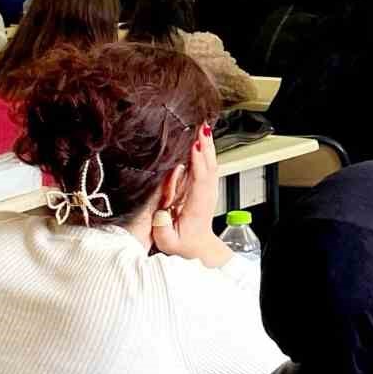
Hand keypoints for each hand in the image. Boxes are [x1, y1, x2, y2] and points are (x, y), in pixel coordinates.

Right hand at [151, 126, 226, 265]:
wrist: (198, 247)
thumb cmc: (182, 244)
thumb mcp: (169, 243)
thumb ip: (163, 229)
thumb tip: (161, 213)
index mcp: (198, 205)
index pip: (200, 179)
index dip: (198, 161)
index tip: (195, 146)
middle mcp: (206, 194)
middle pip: (209, 165)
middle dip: (206, 145)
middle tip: (202, 126)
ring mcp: (208, 189)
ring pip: (210, 163)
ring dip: (208, 144)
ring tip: (203, 126)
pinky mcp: (205, 186)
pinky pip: (207, 165)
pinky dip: (206, 150)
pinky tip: (203, 138)